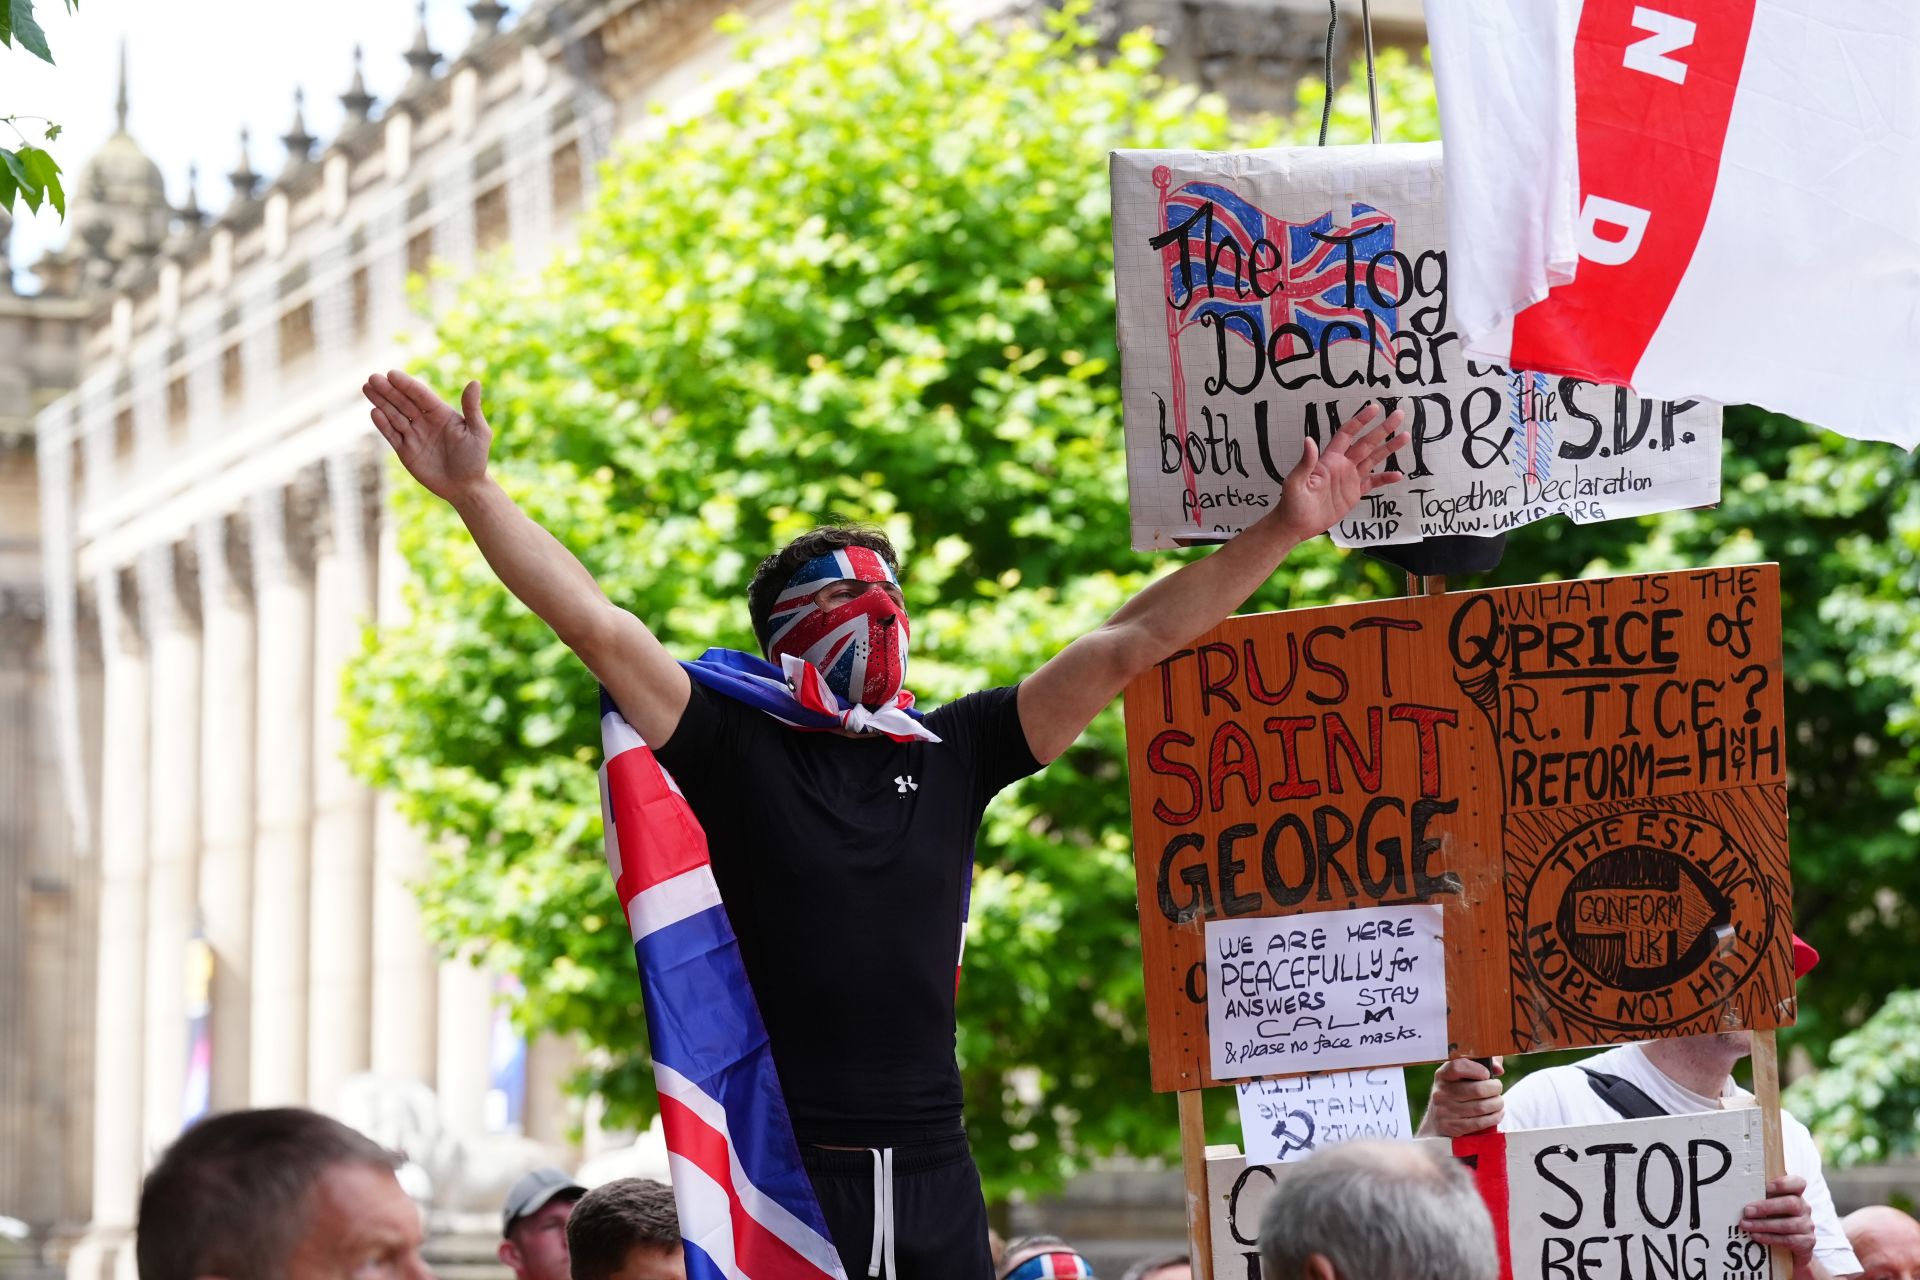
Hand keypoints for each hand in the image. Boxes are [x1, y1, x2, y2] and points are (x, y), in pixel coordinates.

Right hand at [362, 370, 493, 503]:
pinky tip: (374, 412)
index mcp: (441, 413)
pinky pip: (392, 435)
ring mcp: (414, 435)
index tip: (392, 374)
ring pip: (394, 415)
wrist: (465, 487)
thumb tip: (475, 381)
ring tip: (367, 388)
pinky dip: (383, 424)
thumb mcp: (478, 432)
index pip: (421, 395)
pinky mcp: (405, 450)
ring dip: (381, 402)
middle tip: (373, 378)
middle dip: (388, 390)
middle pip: (404, 402)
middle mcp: (425, 421)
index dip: (407, 385)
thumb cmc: (476, 459)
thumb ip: (472, 408)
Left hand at [1274, 401, 1408, 542]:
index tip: (1374, 409)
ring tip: (1405, 436)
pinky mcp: (1354, 494)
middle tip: (1399, 415)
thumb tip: (1308, 440)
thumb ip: (1305, 462)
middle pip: (1366, 443)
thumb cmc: (1291, 503)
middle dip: (1382, 429)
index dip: (1360, 421)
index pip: (1347, 434)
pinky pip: (1372, 483)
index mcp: (1329, 459)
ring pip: (1373, 459)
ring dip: (1389, 448)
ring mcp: (1349, 479)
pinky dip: (1385, 479)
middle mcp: (1342, 465)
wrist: (1296, 525)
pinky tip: (1398, 475)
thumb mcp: (1295, 482)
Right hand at [1419, 1056, 1503, 1136]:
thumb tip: (1498, 1068)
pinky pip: (1480, 1123)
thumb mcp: (1459, 1076)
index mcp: (1442, 1075)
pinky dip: (1494, 1117)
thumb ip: (1480, 1064)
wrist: (1436, 1120)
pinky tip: (1498, 1112)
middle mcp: (1441, 1093)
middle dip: (1495, 1088)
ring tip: (1499, 1101)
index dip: (1476, 1069)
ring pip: (1481, 1107)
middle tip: (1497, 1088)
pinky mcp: (1453, 1127)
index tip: (1487, 1073)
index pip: (1457, 1067)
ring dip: (1497, 1104)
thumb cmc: (1455, 1091)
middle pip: (1477, 1090)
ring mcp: (1446, 1111)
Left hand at [1740, 1175, 1816, 1276]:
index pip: (1798, 1183)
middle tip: (1747, 1211)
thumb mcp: (1770, 1206)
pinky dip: (1770, 1238)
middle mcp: (1804, 1208)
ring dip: (1764, 1225)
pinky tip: (1756, 1236)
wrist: (1792, 1248)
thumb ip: (1761, 1197)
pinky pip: (1789, 1240)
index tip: (1767, 1187)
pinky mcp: (1807, 1242)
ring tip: (1746, 1225)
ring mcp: (1807, 1225)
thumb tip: (1736, 1193)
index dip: (1784, 1184)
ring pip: (1789, 1224)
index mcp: (1796, 1195)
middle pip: (1791, 1203)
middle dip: (1766, 1207)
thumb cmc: (1776, 1219)